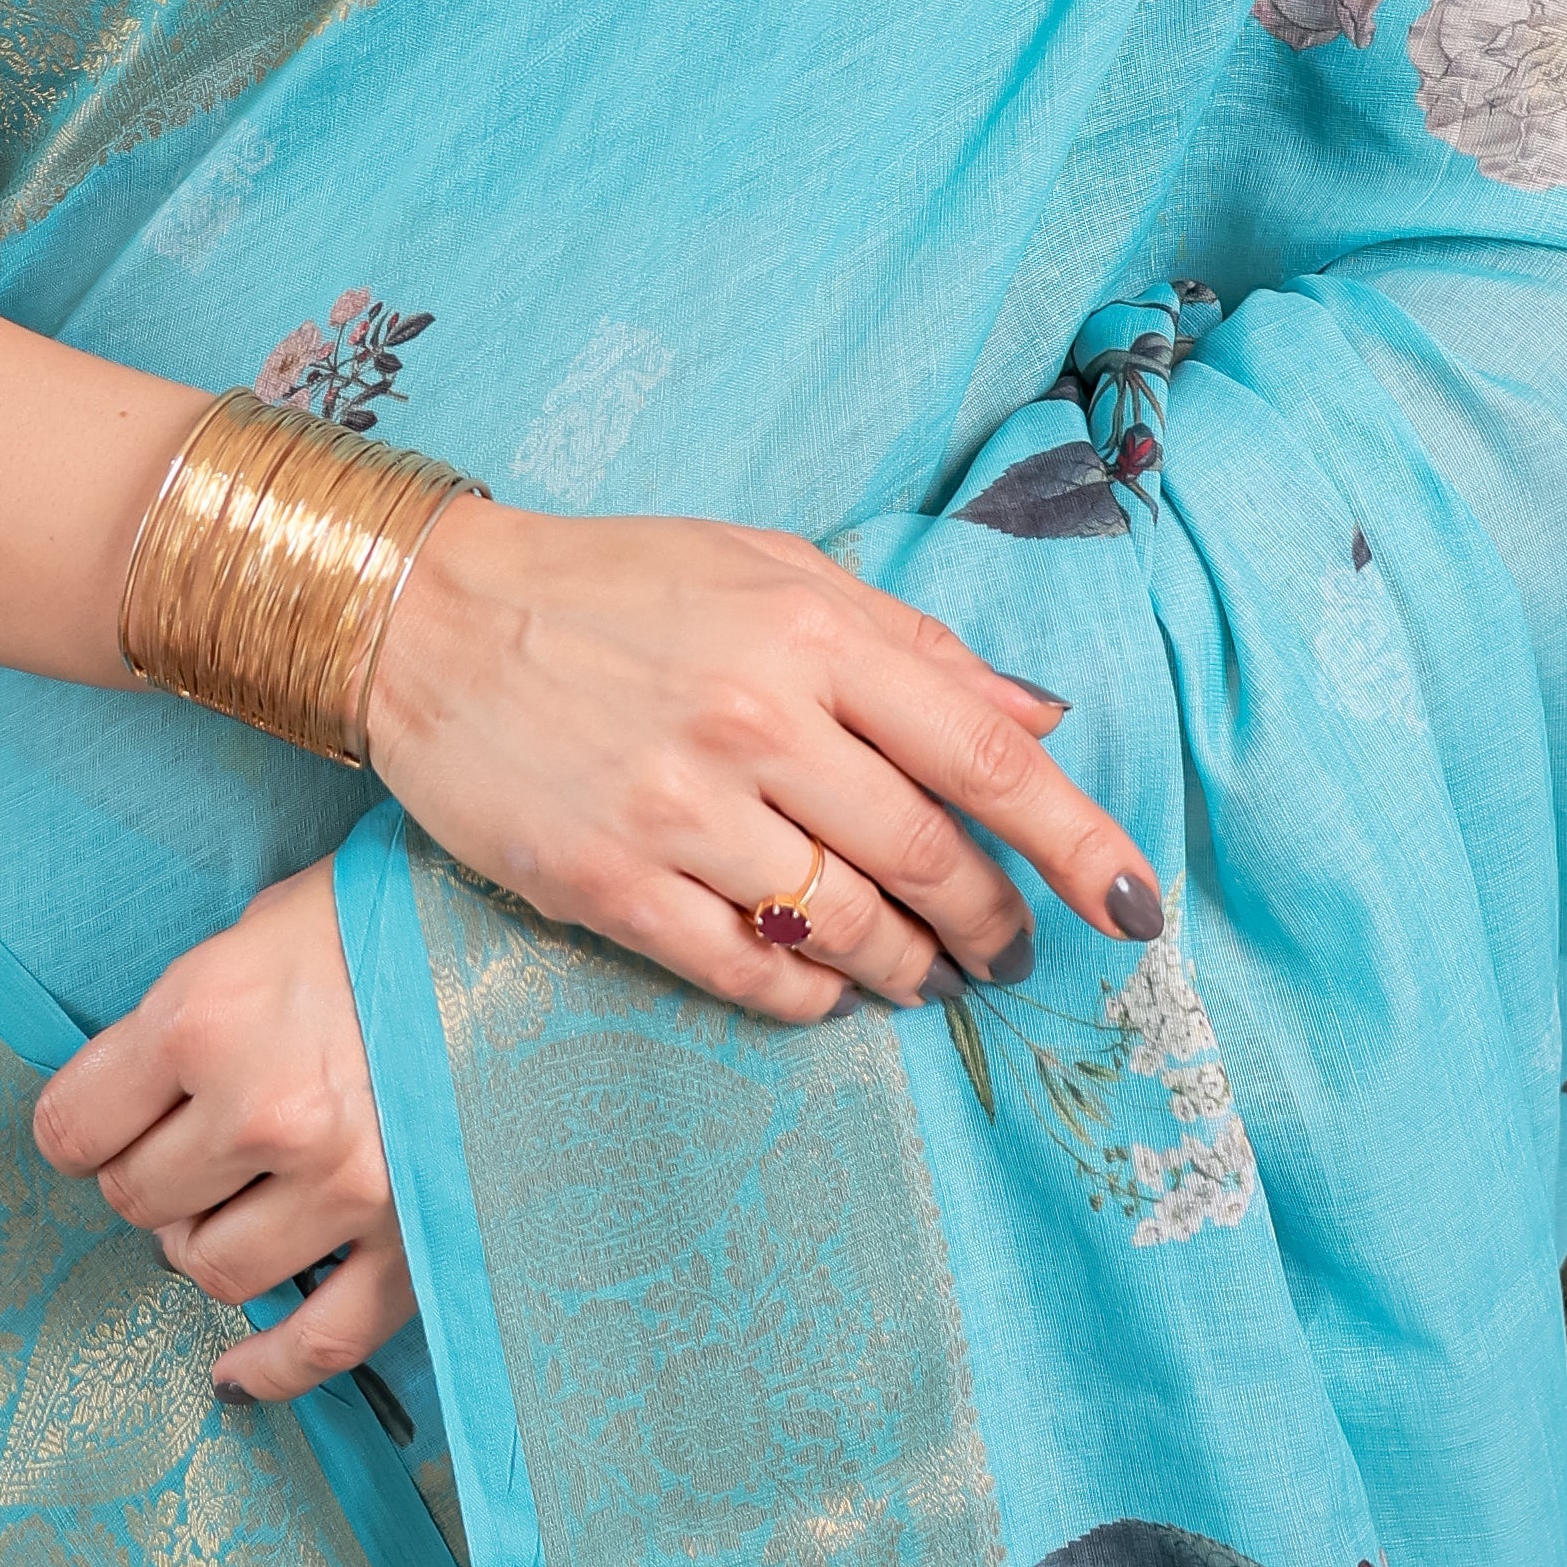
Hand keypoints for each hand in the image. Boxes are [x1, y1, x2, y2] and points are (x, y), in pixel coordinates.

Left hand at [29, 862, 407, 1404]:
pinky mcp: (411, 1240)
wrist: (538, 934)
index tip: (100, 1125)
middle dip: (149, 1177)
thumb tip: (137, 1087)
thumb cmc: (391, 915)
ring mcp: (342, 1186)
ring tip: (237, 1200)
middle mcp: (264, 1109)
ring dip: (207, 1244)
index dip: (82, 1126)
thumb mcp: (268, 922)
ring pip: (213, 1270)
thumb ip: (196, 1009)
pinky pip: (317, 1343)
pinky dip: (267, 1368)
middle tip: (185, 1146)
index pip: (74, 1126)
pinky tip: (235, 1372)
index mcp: (207, 1017)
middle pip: (137, 1199)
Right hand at [364, 501, 1159, 1022]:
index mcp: (811, 629)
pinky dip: (809, 998)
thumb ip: (909, 642)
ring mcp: (681, 808)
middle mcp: (757, 719)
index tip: (1135, 906)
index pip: (986, 753)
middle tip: (1007, 952)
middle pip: (929, 856)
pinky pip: (748, 973)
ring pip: (850, 929)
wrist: (431, 619)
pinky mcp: (610, 883)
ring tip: (925, 977)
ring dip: (910, 971)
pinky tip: (825, 991)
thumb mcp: (771, 568)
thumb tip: (1042, 714)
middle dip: (992, 923)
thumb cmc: (616, 585)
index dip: (1079, 841)